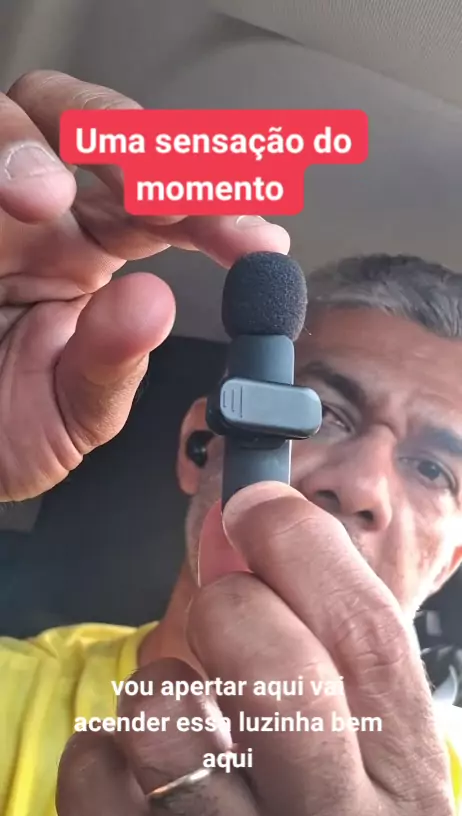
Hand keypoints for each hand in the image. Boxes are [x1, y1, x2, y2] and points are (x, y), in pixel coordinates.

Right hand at [0, 71, 288, 500]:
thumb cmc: (0, 432)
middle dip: (133, 146)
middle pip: (86, 125)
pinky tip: (13, 196)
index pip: (158, 204)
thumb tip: (152, 302)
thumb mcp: (67, 418)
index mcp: (85, 255)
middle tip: (158, 192)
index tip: (259, 243)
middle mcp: (37, 216)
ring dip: (34, 145)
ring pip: (13, 118)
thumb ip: (109, 369)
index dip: (213, 212)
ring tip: (43, 195)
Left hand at [56, 482, 453, 815]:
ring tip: (182, 717)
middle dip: (231, 607)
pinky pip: (89, 778)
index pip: (365, 639)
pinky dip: (105, 752)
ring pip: (160, 721)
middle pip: (275, 672)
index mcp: (404, 789)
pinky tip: (143, 782)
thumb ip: (321, 638)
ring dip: (158, 687)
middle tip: (222, 608)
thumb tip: (241, 517)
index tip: (258, 503)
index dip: (303, 548)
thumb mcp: (362, 749)